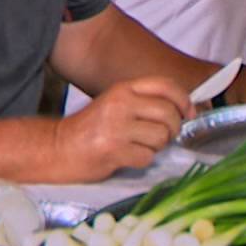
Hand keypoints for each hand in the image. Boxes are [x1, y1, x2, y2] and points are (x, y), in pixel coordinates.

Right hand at [55, 76, 192, 177]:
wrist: (57, 148)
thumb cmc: (93, 128)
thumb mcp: (118, 104)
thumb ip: (146, 102)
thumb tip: (186, 111)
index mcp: (124, 89)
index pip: (166, 85)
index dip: (184, 100)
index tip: (188, 113)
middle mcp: (121, 103)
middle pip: (169, 114)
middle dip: (172, 129)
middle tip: (160, 136)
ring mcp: (117, 127)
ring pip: (161, 137)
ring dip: (155, 147)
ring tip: (138, 145)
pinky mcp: (113, 150)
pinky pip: (147, 157)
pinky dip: (142, 160)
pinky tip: (127, 156)